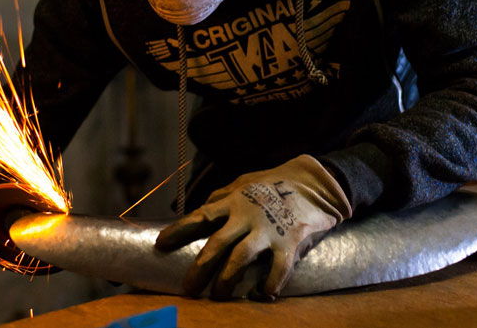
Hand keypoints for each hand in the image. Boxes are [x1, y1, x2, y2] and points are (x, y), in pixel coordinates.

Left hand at [155, 155, 351, 299]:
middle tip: (188, 288)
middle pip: (216, 244)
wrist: (315, 182)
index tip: (161, 243)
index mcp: (233, 201)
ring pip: (240, 258)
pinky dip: (270, 284)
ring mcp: (267, 229)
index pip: (200, 216)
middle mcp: (246, 216)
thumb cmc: (275, 182)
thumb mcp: (243, 182)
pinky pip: (277, 269)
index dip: (179, 230)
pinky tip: (263, 294)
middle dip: (200, 268)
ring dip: (227, 280)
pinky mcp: (289, 242)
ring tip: (219, 295)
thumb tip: (203, 207)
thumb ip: (222, 196)